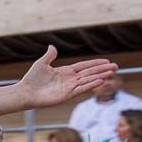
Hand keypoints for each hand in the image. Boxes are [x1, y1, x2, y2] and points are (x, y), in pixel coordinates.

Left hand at [0, 47, 116, 113]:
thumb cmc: (32, 79)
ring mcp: (70, 87)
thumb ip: (49, 56)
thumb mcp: (41, 63)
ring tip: (112, 72)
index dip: (95, 63)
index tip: (107, 61)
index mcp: (65, 71)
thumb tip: (52, 46)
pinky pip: (82, 88)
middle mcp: (70, 79)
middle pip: (90, 72)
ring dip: (100, 76)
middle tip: (116, 66)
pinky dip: (91, 84)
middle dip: (103, 69)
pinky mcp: (67, 95)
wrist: (26, 92)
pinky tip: (100, 80)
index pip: (84, 66)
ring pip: (89, 80)